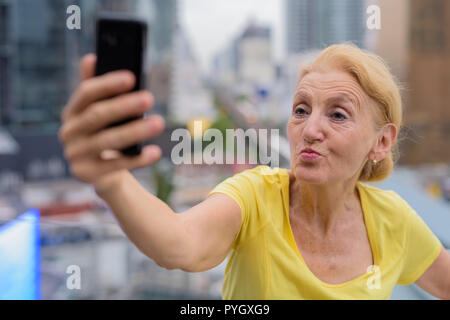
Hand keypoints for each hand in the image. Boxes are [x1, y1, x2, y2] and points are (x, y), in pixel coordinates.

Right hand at [58, 54, 164, 190]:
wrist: (102, 171)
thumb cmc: (105, 133)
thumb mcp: (100, 112)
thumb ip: (98, 89)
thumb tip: (91, 57)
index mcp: (72, 111)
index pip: (86, 93)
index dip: (107, 84)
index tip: (131, 77)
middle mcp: (69, 132)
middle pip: (97, 116)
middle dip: (124, 106)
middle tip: (150, 97)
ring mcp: (76, 154)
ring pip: (107, 141)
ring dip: (135, 131)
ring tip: (159, 123)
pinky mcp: (86, 174)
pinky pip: (115, 166)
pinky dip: (137, 159)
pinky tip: (155, 152)